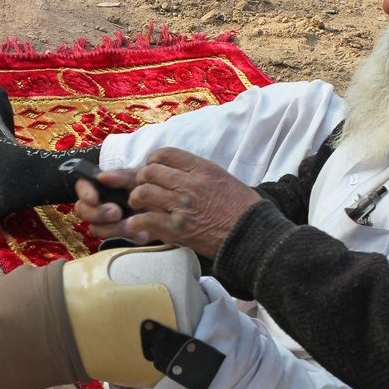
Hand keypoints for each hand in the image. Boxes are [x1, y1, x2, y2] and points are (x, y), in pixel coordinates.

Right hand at [73, 169, 144, 240]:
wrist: (168, 206)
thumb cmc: (151, 188)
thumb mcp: (139, 179)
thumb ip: (121, 177)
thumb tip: (101, 176)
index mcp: (101, 186)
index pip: (83, 186)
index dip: (84, 193)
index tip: (93, 199)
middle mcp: (99, 204)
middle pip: (83, 210)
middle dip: (98, 213)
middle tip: (117, 213)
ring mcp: (106, 222)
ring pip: (96, 228)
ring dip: (113, 228)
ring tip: (132, 226)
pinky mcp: (118, 236)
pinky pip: (114, 240)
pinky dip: (128, 238)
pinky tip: (142, 235)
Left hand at [124, 148, 261, 257]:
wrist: (253, 234)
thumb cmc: (243, 208)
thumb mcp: (223, 178)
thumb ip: (198, 172)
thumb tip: (177, 171)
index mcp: (202, 169)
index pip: (165, 154)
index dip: (153, 160)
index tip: (152, 168)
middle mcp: (190, 184)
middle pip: (149, 172)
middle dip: (141, 179)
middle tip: (142, 187)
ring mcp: (182, 206)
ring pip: (143, 192)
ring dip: (136, 198)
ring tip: (138, 204)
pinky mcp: (178, 229)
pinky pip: (146, 220)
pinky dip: (136, 222)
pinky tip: (136, 224)